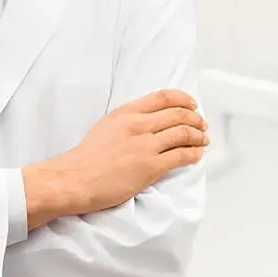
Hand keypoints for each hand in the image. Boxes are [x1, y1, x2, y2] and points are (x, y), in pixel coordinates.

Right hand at [31, 89, 208, 217]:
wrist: (74, 179)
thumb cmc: (86, 157)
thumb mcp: (106, 126)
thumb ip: (128, 120)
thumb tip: (149, 121)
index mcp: (126, 112)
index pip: (163, 97)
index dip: (183, 99)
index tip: (192, 105)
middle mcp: (138, 125)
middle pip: (178, 114)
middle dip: (195, 119)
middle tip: (202, 124)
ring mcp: (145, 146)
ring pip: (183, 133)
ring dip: (198, 135)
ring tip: (203, 139)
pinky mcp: (150, 166)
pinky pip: (181, 156)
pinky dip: (194, 153)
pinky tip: (197, 154)